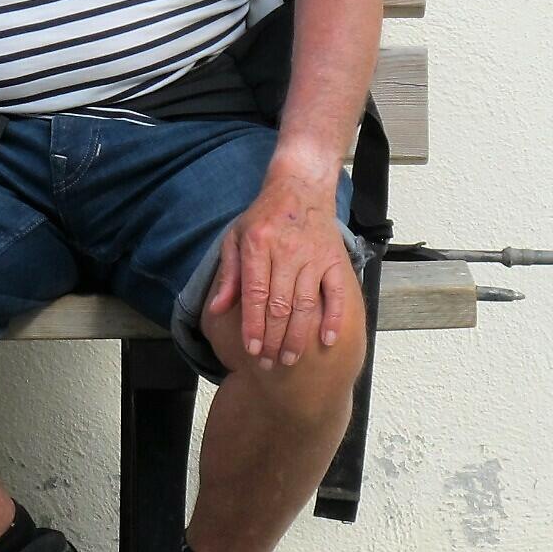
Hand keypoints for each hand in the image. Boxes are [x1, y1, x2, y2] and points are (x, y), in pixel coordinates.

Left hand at [204, 181, 354, 367]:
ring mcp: (314, 256)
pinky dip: (333, 318)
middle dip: (272, 338)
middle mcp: (287, 251)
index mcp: (258, 244)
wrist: (301, 187)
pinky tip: (326, 340)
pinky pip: (336, 293)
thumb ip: (228, 275)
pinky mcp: (335, 259)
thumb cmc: (264, 216)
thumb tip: (216, 309)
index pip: (255, 293)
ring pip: (306, 304)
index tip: (250, 350)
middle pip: (279, 305)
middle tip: (267, 364)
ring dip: (297, 336)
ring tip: (288, 360)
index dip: (252, 325)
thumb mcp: (236, 237)